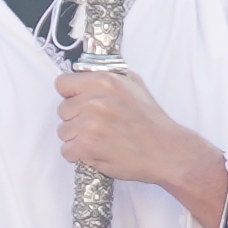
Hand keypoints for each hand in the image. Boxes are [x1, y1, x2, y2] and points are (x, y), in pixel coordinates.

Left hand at [55, 69, 227, 227]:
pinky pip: (67, 151)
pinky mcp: (88, 147)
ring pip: (63, 132)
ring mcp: (90, 124)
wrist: (166, 151)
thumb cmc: (151, 121)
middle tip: (96, 125)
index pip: (62, 83)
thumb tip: (86, 73)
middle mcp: (95, 101)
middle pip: (62, 110)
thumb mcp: (135, 84)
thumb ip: (109, 77)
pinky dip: (78, 155)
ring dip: (77, 138)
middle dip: (75, 119)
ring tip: (99, 139)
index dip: (70, 95)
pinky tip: (97, 151)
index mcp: (105, 81)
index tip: (79, 103)